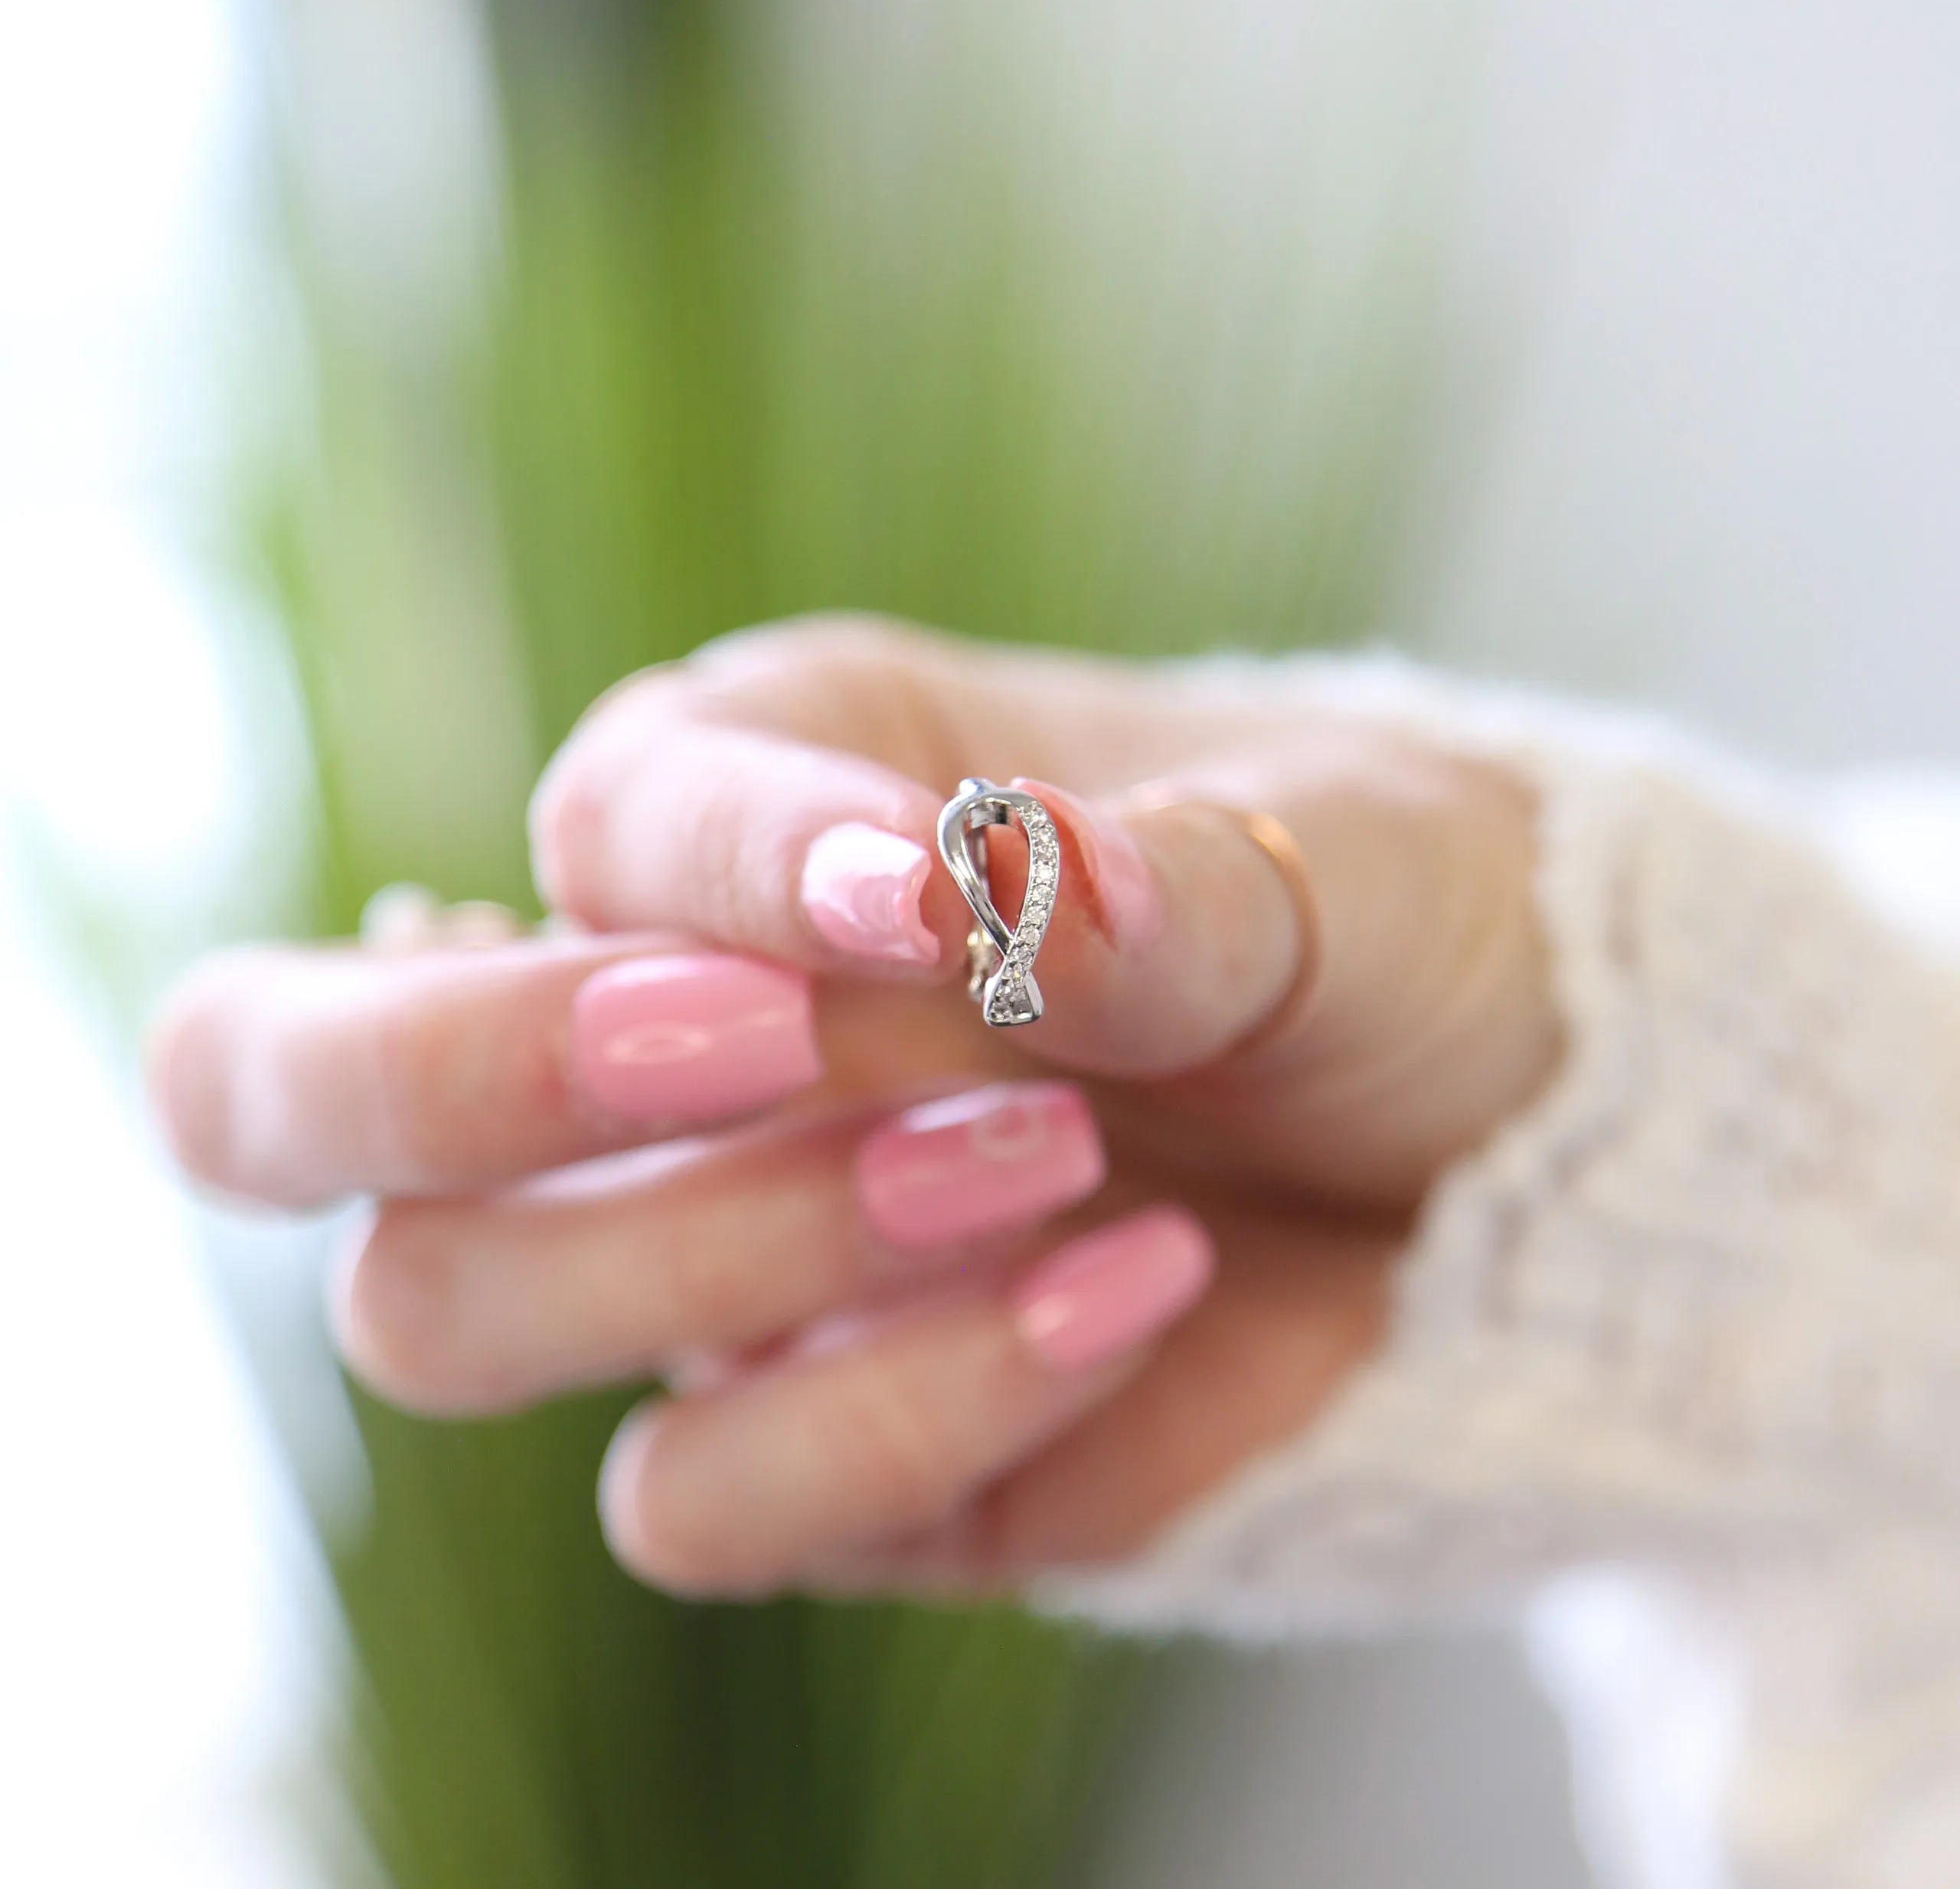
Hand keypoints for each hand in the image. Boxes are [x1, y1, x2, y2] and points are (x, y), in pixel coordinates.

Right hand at [149, 617, 1558, 1597]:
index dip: (713, 867)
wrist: (1513, 1138)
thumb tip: (1009, 887)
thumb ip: (1155, 882)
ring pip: (459, 1308)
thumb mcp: (1326, 863)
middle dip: (462, 1068)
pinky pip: (699, 1500)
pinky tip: (1134, 1292)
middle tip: (753, 1045)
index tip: (929, 891)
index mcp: (755, 803)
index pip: (589, 824)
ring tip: (1055, 1157)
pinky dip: (901, 1413)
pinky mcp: (814, 1446)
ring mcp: (711, 1261)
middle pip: (300, 1087)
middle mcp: (675, 1035)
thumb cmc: (1394, 927)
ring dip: (737, 1246)